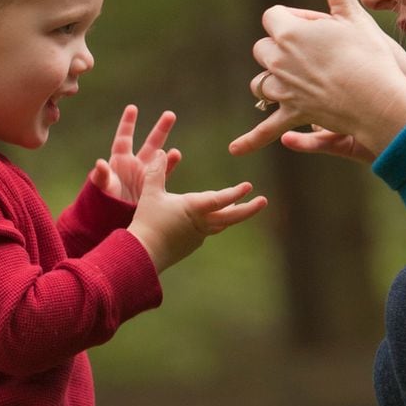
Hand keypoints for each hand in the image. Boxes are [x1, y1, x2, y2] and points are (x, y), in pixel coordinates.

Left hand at [89, 105, 181, 203]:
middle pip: (149, 143)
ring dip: (168, 148)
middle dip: (160, 129)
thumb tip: (100, 163)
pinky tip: (176, 154)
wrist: (111, 219)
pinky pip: (164, 173)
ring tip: (178, 141)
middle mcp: (135, 164)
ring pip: (160, 156)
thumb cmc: (102, 201)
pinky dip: (170, 165)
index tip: (132, 108)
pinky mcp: (153, 187)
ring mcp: (146, 175)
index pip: (124, 138)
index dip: (127, 124)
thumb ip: (101, 175)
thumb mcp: (101, 186)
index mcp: (120, 160)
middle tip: (170, 114)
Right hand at [126, 113, 266, 270]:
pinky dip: (212, 223)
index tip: (249, 186)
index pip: (221, 199)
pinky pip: (207, 231)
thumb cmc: (147, 221)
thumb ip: (156, 171)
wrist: (143, 254)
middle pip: (232, 217)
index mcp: (195, 208)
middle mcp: (202, 223)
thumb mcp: (151, 193)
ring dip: (232, 214)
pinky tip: (207, 220)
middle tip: (263, 201)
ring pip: (221, 224)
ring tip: (238, 206)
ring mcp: (198, 236)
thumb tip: (162, 152)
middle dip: (249, 209)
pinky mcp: (192, 245)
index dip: (236, 192)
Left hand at [229, 0, 405, 157]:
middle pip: (264, 49)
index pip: (273, 17)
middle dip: (282, 50)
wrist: (380, 98)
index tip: (318, 29)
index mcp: (288, 32)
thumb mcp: (351, 13)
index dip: (295, 22)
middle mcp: (278, 60)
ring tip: (298, 81)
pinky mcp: (292, 114)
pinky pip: (266, 129)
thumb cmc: (370, 54)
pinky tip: (234, 150)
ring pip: (262, 83)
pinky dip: (251, 140)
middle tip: (317, 55)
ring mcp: (282, 89)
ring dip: (273, 81)